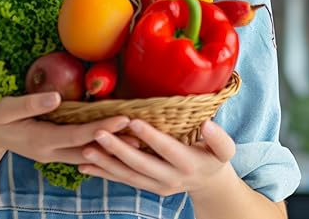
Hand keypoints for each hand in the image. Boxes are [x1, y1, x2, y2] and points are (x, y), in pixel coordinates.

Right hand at [0, 91, 135, 164]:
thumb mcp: (3, 107)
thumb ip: (29, 103)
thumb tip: (57, 98)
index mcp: (40, 140)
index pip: (78, 135)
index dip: (103, 127)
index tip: (125, 118)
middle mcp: (50, 152)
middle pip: (90, 148)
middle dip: (117, 142)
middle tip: (145, 134)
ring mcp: (52, 154)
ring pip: (88, 153)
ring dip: (112, 147)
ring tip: (140, 139)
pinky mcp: (55, 150)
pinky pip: (82, 151)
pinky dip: (100, 146)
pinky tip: (117, 141)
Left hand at [78, 119, 236, 195]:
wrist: (209, 184)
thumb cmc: (214, 158)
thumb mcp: (225, 150)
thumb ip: (219, 138)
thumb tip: (208, 124)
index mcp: (188, 164)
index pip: (166, 148)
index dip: (149, 136)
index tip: (133, 121)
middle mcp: (170, 178)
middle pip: (140, 164)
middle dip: (118, 149)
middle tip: (99, 133)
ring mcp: (156, 186)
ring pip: (127, 175)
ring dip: (105, 164)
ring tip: (86, 151)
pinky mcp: (146, 187)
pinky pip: (122, 180)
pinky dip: (102, 173)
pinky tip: (84, 165)